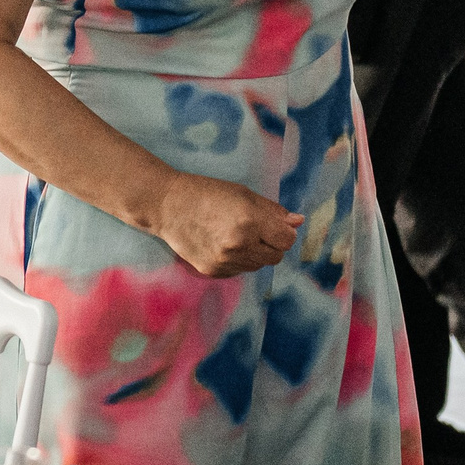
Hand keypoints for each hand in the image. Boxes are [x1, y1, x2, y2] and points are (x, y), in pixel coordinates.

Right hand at [149, 174, 303, 277]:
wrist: (166, 206)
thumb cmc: (206, 193)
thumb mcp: (242, 194)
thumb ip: (272, 210)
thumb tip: (298, 222)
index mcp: (249, 221)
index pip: (287, 240)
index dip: (282, 231)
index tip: (273, 225)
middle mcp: (239, 244)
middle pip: (276, 256)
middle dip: (270, 243)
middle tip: (252, 228)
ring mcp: (225, 261)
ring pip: (258, 265)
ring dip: (253, 252)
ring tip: (233, 234)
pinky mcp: (214, 271)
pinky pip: (240, 270)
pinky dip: (237, 260)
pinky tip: (221, 243)